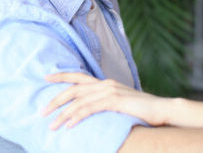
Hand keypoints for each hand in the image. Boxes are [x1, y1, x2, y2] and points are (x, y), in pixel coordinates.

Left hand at [42, 72, 167, 129]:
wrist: (161, 110)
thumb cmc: (142, 110)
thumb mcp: (120, 103)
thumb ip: (106, 103)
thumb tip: (92, 110)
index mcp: (105, 83)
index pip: (79, 77)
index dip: (61, 76)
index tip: (45, 77)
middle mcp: (105, 84)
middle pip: (73, 89)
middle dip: (55, 100)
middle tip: (41, 113)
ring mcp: (110, 91)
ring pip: (79, 101)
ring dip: (63, 114)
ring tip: (52, 126)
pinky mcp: (115, 101)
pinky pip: (90, 109)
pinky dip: (77, 117)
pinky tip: (69, 126)